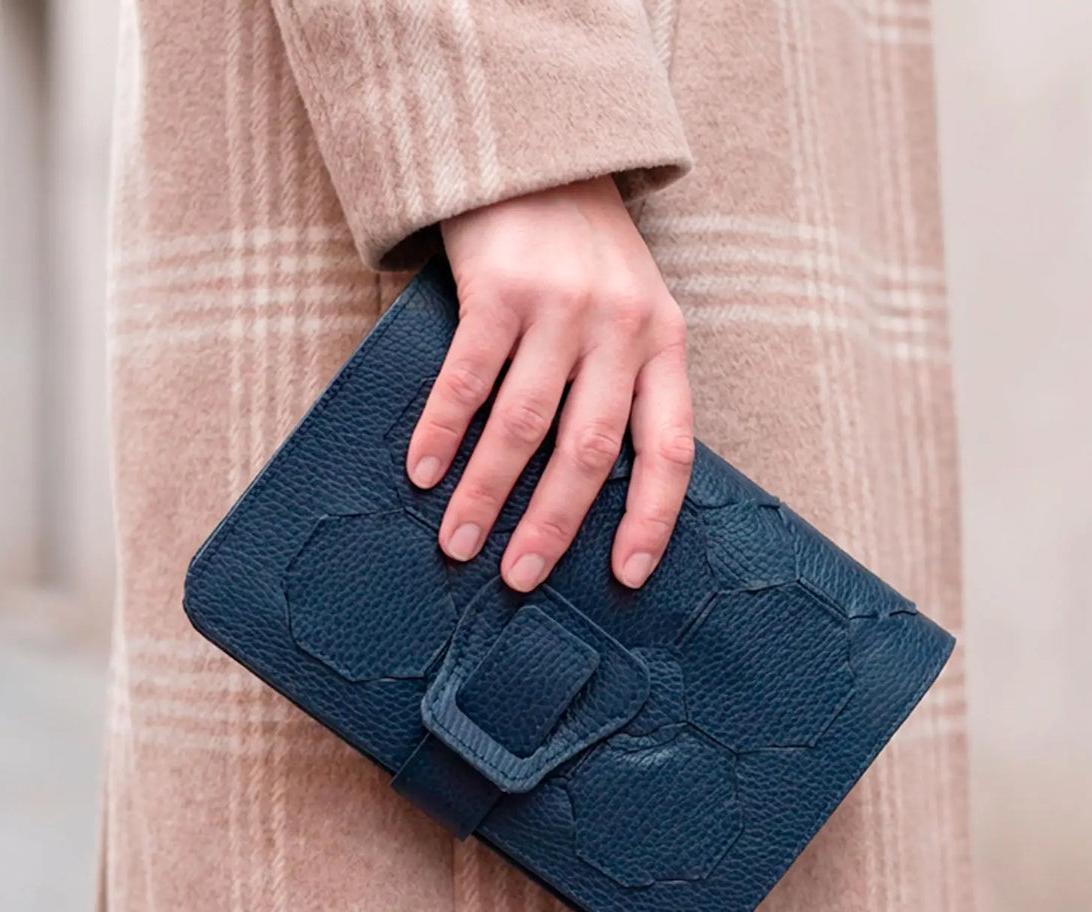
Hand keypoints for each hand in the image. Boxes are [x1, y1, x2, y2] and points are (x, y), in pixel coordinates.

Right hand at [406, 176, 693, 591]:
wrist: (537, 152)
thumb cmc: (584, 251)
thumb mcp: (632, 310)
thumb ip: (623, 382)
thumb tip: (586, 489)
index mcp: (665, 342)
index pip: (668, 448)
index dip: (651, 518)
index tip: (627, 576)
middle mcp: (621, 327)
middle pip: (588, 449)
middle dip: (553, 524)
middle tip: (519, 578)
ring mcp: (561, 306)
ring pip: (524, 424)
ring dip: (487, 493)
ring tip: (459, 543)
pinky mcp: (500, 286)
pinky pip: (468, 378)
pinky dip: (443, 432)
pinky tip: (423, 472)